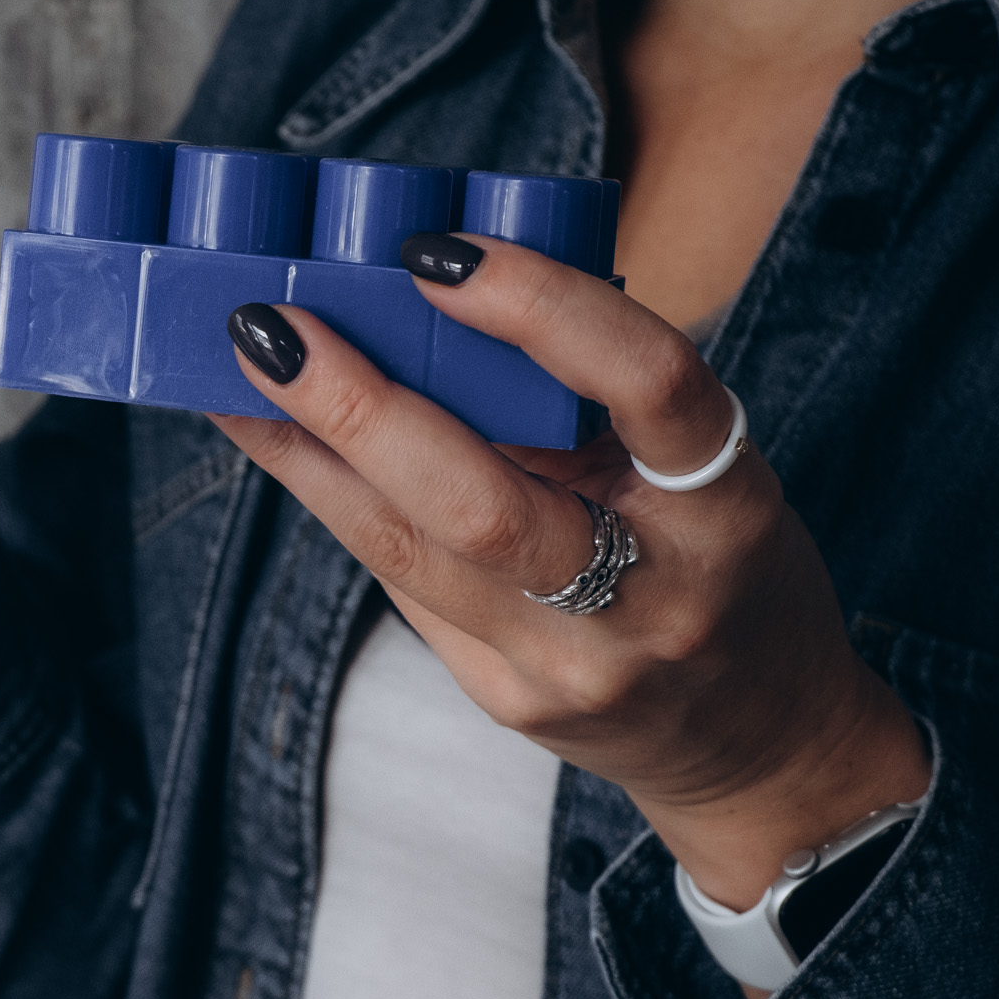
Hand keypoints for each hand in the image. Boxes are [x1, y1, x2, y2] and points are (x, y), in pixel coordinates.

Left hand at [213, 238, 929, 909]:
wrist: (764, 743)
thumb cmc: (724, 564)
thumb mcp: (708, 473)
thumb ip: (597, 405)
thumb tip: (426, 302)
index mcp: (726, 508)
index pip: (646, 384)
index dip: (540, 309)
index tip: (435, 255)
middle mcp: (649, 597)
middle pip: (482, 501)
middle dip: (359, 404)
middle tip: (270, 323)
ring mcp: (566, 662)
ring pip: (408, 550)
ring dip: (307, 453)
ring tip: (235, 376)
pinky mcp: (505, 698)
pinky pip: (403, 585)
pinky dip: (337, 503)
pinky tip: (283, 445)